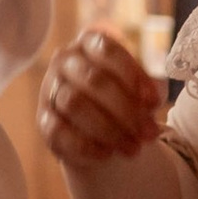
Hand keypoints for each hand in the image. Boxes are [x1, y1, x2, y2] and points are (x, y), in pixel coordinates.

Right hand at [38, 25, 166, 166]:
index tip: (155, 102)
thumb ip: (146, 90)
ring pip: (74, 104)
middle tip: (149, 133)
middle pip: (93, 80)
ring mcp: (50, 89)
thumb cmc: (120, 98)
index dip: (133, 75)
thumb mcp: (137, 88)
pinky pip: (58, 131)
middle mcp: (65, 60)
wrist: (95, 127)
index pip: (108, 50)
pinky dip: (85, 145)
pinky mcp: (43, 119)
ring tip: (133, 148)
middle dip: (126, 110)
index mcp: (89, 44)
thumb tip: (152, 100)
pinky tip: (106, 154)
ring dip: (109, 130)